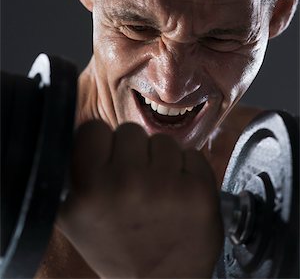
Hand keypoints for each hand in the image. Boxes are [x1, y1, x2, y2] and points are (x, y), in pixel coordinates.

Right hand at [57, 120, 222, 277]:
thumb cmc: (117, 248)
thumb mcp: (76, 217)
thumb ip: (74, 174)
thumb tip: (81, 137)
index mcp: (90, 190)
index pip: (93, 129)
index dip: (101, 143)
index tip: (108, 158)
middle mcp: (126, 184)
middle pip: (130, 130)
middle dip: (133, 152)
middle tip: (135, 181)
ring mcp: (166, 187)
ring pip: (163, 141)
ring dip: (161, 160)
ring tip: (159, 190)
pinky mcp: (199, 192)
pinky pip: (191, 155)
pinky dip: (187, 171)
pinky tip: (180, 195)